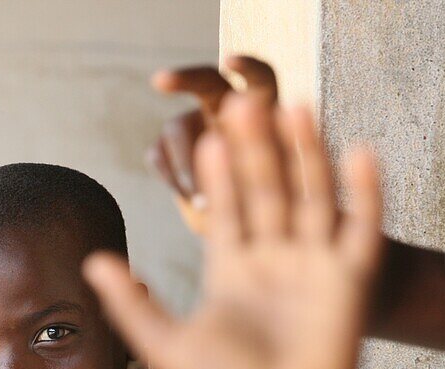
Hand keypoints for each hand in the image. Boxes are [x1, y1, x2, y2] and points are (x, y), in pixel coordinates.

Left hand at [85, 98, 382, 368]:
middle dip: (257, 151)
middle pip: (268, 192)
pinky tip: (356, 152)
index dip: (219, 175)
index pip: (228, 209)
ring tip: (294, 109)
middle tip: (243, 105)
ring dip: (306, 154)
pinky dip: (362, 191)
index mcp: (232, 270)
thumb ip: (128, 302)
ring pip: (311, 197)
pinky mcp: (349, 281)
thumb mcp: (164, 342)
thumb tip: (89, 262)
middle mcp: (273, 261)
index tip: (206, 138)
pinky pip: (360, 227)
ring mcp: (312, 267)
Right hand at [148, 56, 276, 233]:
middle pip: (204, 81)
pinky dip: (174, 179)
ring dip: (186, 164)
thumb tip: (236, 144)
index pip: (258, 77)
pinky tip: (194, 202)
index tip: (230, 61)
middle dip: (182, 78)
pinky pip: (158, 156)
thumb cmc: (280, 207)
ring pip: (176, 128)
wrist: (248, 230)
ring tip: (202, 202)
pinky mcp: (166, 151)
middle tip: (159, 81)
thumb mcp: (285, 189)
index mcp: (264, 108)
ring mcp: (192, 129)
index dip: (246, 66)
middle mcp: (226, 110)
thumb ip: (267, 163)